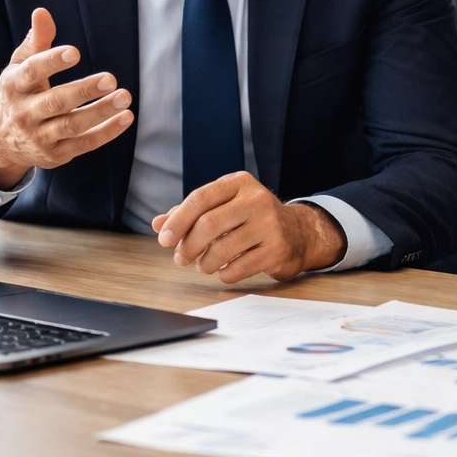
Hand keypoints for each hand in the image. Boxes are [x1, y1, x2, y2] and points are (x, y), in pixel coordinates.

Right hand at [0, 8, 134, 189]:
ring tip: (124, 97)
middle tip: (110, 78)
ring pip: (71, 126)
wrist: (1, 140)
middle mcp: (23, 114)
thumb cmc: (20, 93)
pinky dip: (106, 132)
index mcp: (14, 86)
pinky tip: (126, 117)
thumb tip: (42, 12)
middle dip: (82, 91)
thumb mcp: (20, 66)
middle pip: (54, 103)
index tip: (74, 52)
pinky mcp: (56, 154)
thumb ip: (36, 41)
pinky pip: (84, 144)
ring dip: (100, 112)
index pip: (30, 73)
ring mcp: (39, 137)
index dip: (50, 62)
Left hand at [152, 172, 346, 282]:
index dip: (178, 220)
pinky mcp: (277, 250)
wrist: (298, 232)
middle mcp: (257, 200)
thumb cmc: (252, 218)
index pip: (201, 198)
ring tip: (202, 265)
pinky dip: (224, 273)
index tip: (165, 239)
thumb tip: (159, 225)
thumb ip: (192, 213)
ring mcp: (269, 225)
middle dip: (188, 245)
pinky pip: (238, 268)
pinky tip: (223, 270)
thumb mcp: (225, 205)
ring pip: (222, 249)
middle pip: (209, 224)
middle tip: (181, 258)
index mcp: (239, 183)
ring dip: (204, 263)